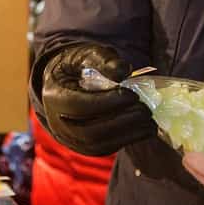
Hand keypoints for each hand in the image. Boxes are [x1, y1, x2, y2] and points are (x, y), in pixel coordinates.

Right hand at [39, 43, 156, 155]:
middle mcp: (57, 122)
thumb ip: (104, 60)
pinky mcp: (83, 147)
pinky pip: (104, 149)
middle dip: (121, 122)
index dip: (106, 102)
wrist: (65, 82)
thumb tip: (123, 71)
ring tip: (149, 122)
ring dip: (127, 135)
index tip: (131, 95)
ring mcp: (70, 138)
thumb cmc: (77, 66)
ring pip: (98, 145)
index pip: (78, 106)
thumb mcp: (86, 54)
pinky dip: (126, 141)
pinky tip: (144, 129)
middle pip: (89, 132)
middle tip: (145, 110)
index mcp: (54, 96)